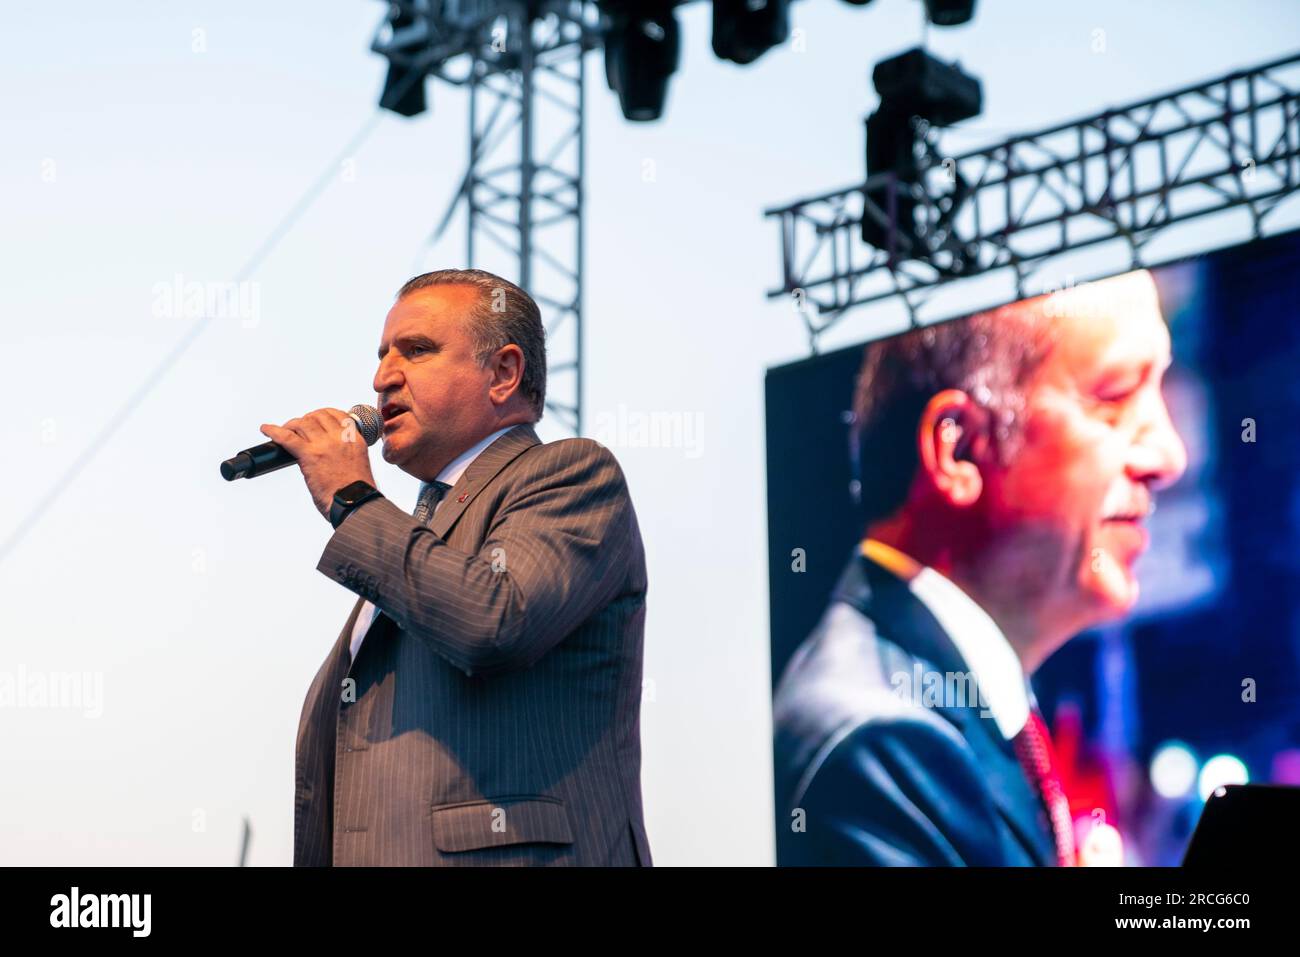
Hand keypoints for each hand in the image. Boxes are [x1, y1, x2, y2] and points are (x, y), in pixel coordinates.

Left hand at [260, 408, 377, 520]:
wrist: (355, 503)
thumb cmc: (356, 491)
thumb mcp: (357, 462)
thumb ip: (344, 452)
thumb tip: (329, 452)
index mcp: (354, 440)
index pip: (337, 415)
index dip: (322, 414)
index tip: (315, 418)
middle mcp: (340, 438)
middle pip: (317, 416)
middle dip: (305, 420)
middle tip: (297, 427)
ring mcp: (324, 445)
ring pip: (302, 423)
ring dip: (291, 425)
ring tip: (284, 431)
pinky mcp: (310, 455)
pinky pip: (287, 437)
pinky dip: (274, 431)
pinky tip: (267, 430)